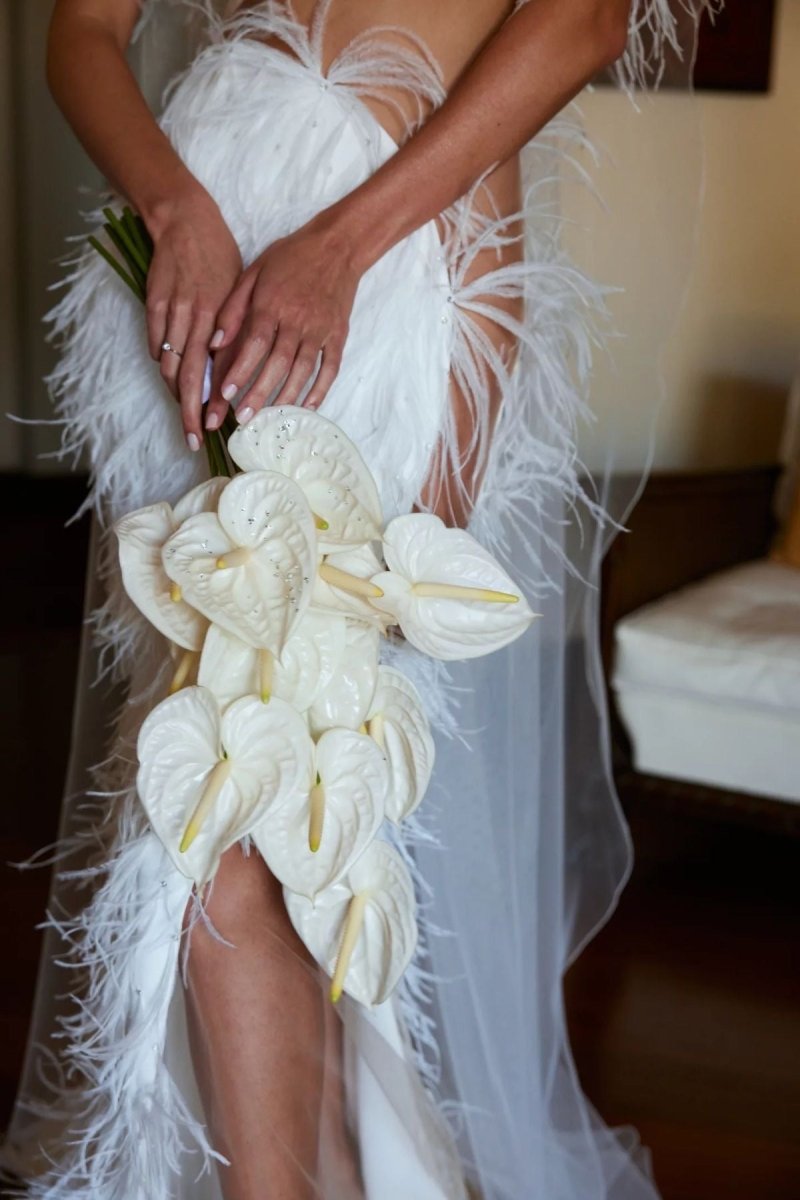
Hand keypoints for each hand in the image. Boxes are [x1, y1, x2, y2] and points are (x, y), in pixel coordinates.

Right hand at [144, 188, 242, 449]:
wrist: (187, 221)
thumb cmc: (221, 256)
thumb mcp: (240, 291)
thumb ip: (236, 329)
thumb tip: (233, 367)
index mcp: (222, 317)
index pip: (217, 371)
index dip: (212, 402)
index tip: (213, 428)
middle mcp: (197, 319)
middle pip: (189, 377)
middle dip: (190, 412)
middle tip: (192, 438)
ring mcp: (172, 312)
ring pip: (170, 363)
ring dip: (175, 391)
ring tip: (184, 411)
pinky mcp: (153, 303)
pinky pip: (155, 342)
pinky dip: (161, 360)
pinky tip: (169, 373)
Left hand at [203, 216, 360, 431]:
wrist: (337, 245)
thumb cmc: (290, 257)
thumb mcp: (254, 272)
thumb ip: (233, 307)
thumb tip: (215, 342)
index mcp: (273, 303)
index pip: (255, 343)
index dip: (240, 370)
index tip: (225, 394)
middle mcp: (298, 320)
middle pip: (278, 363)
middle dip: (260, 392)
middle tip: (244, 417)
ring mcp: (321, 329)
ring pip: (303, 370)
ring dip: (286, 396)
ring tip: (270, 418)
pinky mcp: (338, 335)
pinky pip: (330, 368)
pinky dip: (320, 389)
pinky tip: (308, 407)